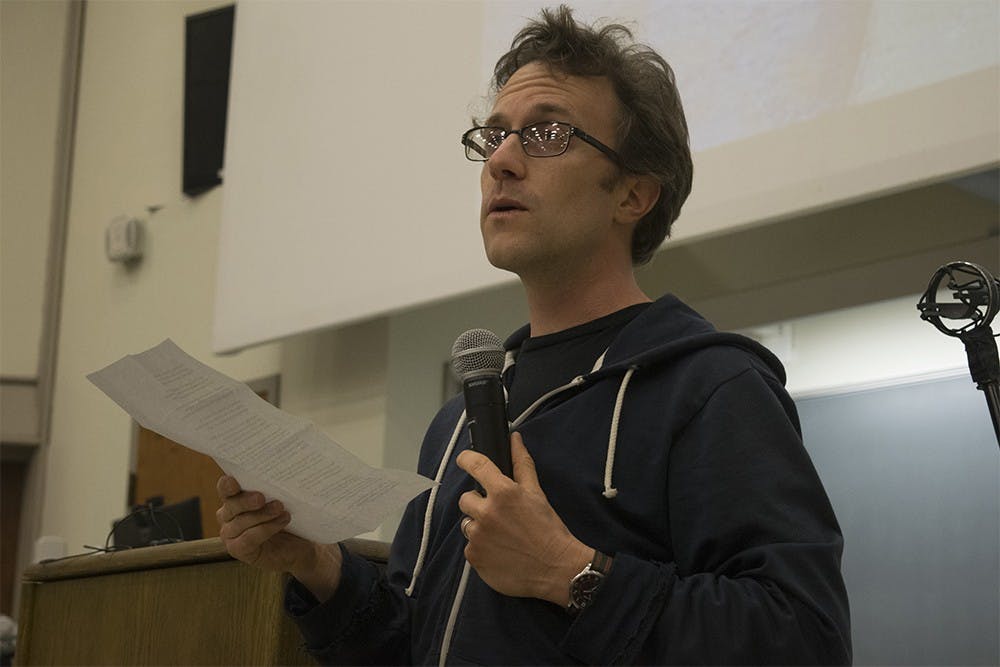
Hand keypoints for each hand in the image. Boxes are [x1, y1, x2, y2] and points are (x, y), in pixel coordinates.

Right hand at [216, 475, 341, 600]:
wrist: (297, 546)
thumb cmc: (287, 516)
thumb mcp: (281, 499)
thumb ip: (273, 488)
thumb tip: (281, 475)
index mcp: (233, 498)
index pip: (225, 489)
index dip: (227, 485)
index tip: (233, 481)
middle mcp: (227, 516)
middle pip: (231, 505)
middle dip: (246, 500)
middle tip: (262, 497)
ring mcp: (230, 535)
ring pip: (242, 522)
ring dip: (263, 514)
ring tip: (280, 508)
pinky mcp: (238, 550)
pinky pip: (249, 538)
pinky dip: (266, 529)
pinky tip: (282, 520)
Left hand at [456, 433, 591, 605]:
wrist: (556, 569)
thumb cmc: (549, 530)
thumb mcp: (537, 493)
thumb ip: (521, 463)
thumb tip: (514, 439)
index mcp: (503, 492)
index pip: (475, 465)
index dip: (466, 459)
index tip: (464, 460)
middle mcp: (487, 513)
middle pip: (466, 499)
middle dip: (478, 504)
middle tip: (498, 514)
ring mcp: (478, 537)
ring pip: (467, 524)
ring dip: (479, 527)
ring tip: (501, 536)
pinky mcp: (474, 557)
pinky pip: (470, 547)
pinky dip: (481, 548)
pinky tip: (500, 551)